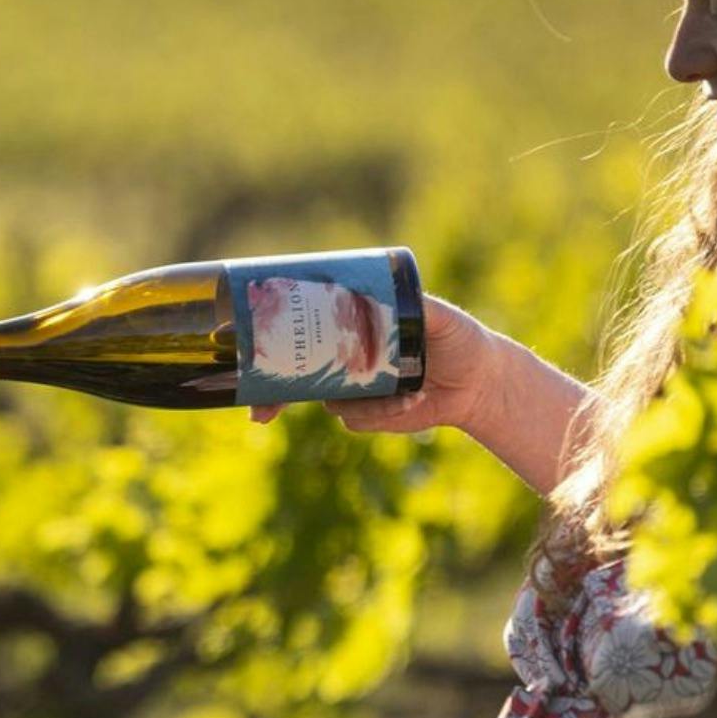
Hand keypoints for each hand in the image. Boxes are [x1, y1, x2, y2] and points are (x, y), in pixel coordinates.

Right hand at [250, 294, 499, 434]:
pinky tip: (415, 403)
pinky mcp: (367, 417)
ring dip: (359, 404)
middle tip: (261, 412)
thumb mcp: (437, 316)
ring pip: (326, 402)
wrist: (481, 382)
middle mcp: (341, 360)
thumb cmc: (458, 339)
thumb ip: (416, 305)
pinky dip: (383, 414)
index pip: (297, 330)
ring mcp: (350, 390)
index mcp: (347, 329)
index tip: (235, 349)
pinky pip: (356, 420)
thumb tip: (388, 297)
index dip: (262, 343)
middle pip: (290, 377)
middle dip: (270, 397)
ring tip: (409, 397)